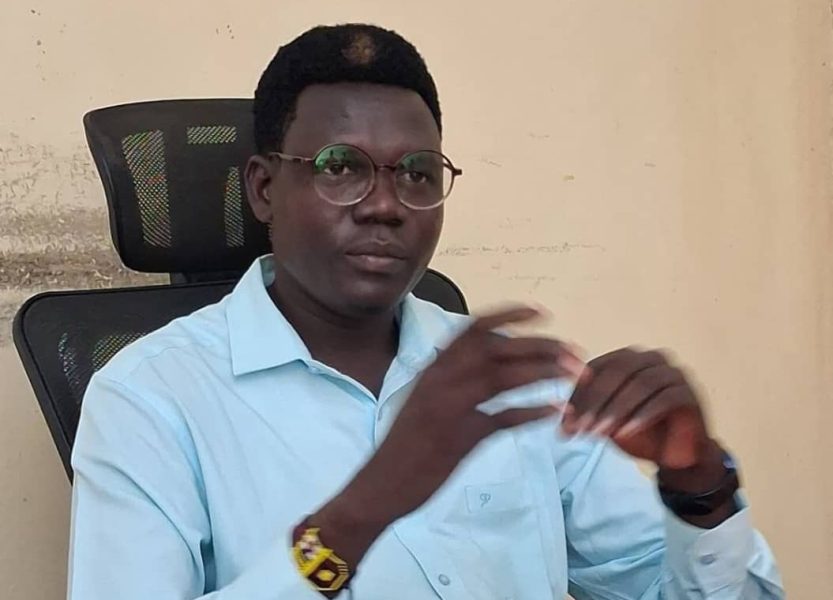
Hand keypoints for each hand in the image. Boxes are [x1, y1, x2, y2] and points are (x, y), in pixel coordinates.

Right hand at [313, 306, 584, 564]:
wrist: (381, 483)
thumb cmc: (405, 443)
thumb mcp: (424, 398)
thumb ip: (450, 378)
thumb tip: (486, 363)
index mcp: (434, 367)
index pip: (474, 328)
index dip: (509, 315)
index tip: (541, 312)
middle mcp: (441, 380)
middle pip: (499, 349)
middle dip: (542, 346)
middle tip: (574, 350)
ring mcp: (450, 408)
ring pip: (505, 377)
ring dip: (545, 372)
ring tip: (575, 374)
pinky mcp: (460, 439)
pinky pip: (504, 419)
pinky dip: (532, 413)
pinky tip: (555, 411)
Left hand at [563, 347, 712, 470]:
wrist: (676, 456)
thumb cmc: (638, 433)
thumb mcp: (605, 423)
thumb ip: (587, 415)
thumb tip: (562, 422)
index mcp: (627, 358)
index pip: (597, 367)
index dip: (578, 393)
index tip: (563, 421)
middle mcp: (651, 358)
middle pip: (617, 371)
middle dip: (594, 401)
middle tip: (578, 426)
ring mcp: (673, 373)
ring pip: (640, 384)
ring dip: (615, 409)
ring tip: (598, 432)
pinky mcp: (689, 392)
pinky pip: (663, 400)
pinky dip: (641, 416)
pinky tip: (624, 433)